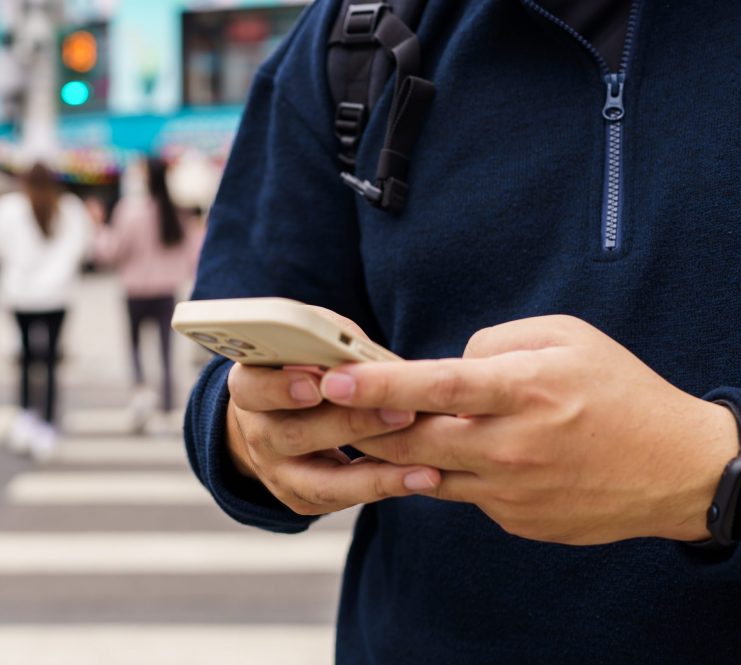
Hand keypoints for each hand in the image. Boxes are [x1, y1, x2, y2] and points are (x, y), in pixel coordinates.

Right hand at [225, 310, 440, 515]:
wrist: (277, 419)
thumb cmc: (303, 369)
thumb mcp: (307, 345)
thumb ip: (332, 344)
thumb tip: (373, 358)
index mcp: (249, 388)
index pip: (254, 388)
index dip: (282, 388)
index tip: (317, 385)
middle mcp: (258, 434)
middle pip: (297, 434)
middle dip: (352, 424)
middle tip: (402, 412)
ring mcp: (277, 473)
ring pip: (321, 482)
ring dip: (375, 474)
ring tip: (423, 465)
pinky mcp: (301, 499)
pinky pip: (343, 500)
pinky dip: (384, 488)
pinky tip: (421, 477)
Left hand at [318, 315, 738, 544]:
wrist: (675, 469)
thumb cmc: (619, 392)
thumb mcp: (567, 338)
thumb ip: (496, 343)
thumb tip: (448, 366)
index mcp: (525, 391)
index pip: (436, 386)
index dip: (379, 384)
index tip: (334, 379)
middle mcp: (512, 446)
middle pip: (414, 439)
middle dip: (365, 425)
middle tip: (331, 407)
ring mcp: (510, 491)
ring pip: (427, 472)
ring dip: (396, 452)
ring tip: (377, 429)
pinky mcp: (513, 520)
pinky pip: (461, 493)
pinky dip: (445, 472)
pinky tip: (452, 454)